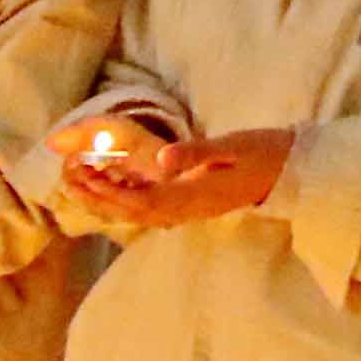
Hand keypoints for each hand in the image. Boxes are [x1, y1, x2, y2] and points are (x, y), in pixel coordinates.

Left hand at [85, 124, 287, 228]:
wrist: (292, 170)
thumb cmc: (264, 152)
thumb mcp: (232, 146)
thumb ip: (196, 153)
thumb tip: (162, 159)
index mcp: (193, 196)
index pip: (140, 200)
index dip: (109, 192)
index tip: (83, 178)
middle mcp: (186, 210)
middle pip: (131, 212)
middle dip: (98, 198)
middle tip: (68, 179)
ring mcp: (189, 211)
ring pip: (138, 214)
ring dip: (107, 201)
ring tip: (79, 183)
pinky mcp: (191, 207)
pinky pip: (150, 210)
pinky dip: (125, 201)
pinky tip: (111, 187)